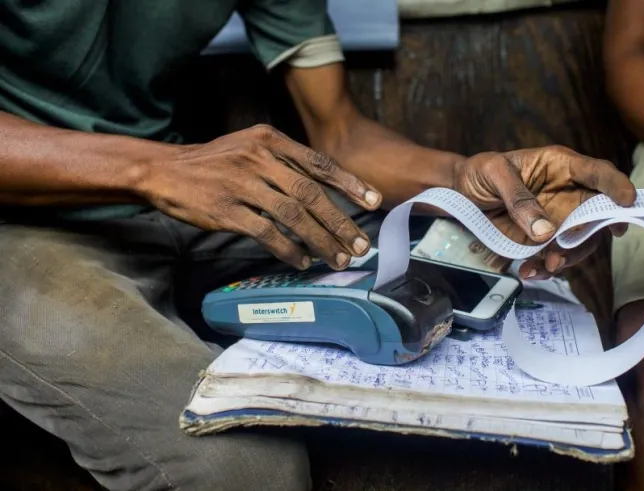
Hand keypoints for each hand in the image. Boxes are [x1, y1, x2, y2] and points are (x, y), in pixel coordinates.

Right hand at [138, 124, 380, 269]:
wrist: (164, 170)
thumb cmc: (215, 162)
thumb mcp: (250, 147)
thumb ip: (284, 162)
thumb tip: (324, 190)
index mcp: (270, 139)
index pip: (318, 163)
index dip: (350, 183)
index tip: (374, 202)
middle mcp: (259, 158)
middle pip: (311, 193)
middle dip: (340, 222)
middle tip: (359, 244)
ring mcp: (242, 183)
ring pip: (294, 216)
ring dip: (321, 240)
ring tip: (338, 258)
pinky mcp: (227, 210)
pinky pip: (267, 233)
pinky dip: (289, 249)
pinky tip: (303, 261)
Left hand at [453, 145, 636, 278]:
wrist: (459, 194)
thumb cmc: (480, 172)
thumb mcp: (493, 172)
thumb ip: (518, 197)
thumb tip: (545, 230)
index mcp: (561, 166)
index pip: (597, 172)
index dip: (616, 185)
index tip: (627, 201)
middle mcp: (568, 193)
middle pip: (597, 214)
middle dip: (590, 236)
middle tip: (565, 251)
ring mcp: (559, 218)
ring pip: (581, 241)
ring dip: (569, 257)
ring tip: (546, 267)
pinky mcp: (544, 240)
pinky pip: (557, 256)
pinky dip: (547, 268)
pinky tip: (530, 272)